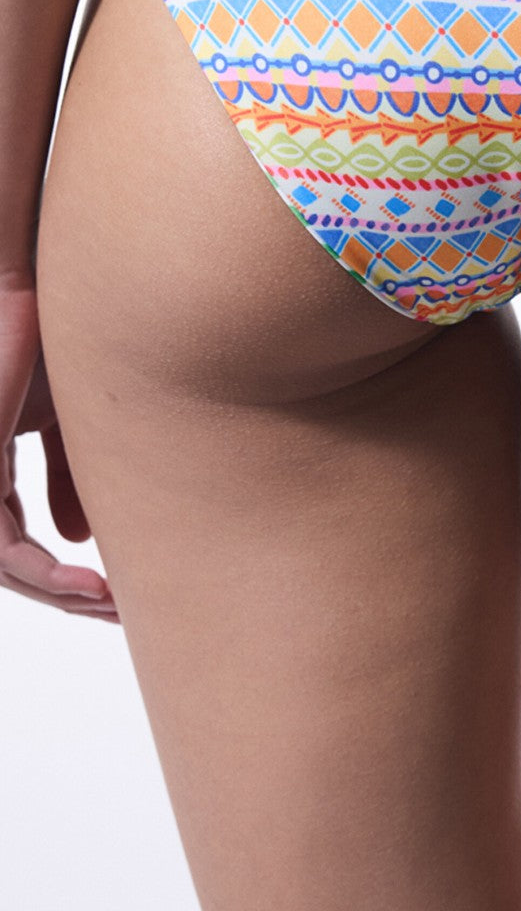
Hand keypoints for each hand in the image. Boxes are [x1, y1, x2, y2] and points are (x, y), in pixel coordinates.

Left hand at [0, 278, 118, 620]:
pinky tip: (84, 579)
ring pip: (4, 566)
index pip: (19, 546)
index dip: (64, 578)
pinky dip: (42, 570)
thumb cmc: (47, 343)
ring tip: (109, 604)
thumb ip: (70, 478)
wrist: (27, 296)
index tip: (114, 595)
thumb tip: (80, 537)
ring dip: (59, 592)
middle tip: (119, 614)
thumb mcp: (66, 422)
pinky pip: (0, 548)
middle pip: (14, 566)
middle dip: (68, 596)